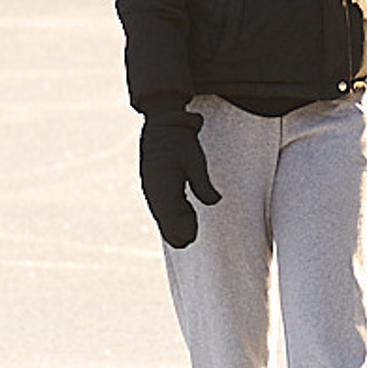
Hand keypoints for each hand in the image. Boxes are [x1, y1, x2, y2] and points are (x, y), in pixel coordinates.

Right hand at [140, 111, 220, 247]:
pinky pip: (161, 203)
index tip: (189, 239)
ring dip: (172, 223)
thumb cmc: (180, 142)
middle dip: (175, 230)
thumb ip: (203, 184)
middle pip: (163, 216)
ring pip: (161, 211)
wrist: (164, 125)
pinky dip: (170, 213)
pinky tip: (183, 217)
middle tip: (188, 242)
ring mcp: (151, 186)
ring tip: (186, 236)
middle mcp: (153, 187)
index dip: (179, 228)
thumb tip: (215, 201)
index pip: (170, 213)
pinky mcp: (154, 183)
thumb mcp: (195, 161)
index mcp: (161, 183)